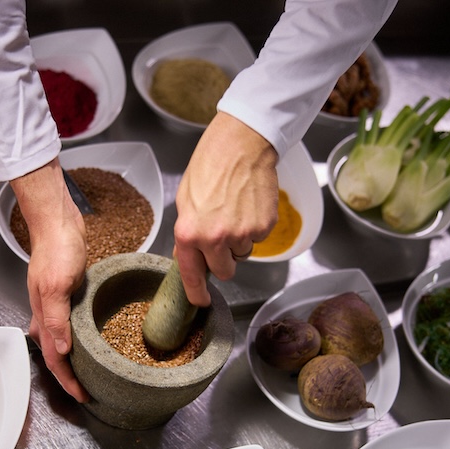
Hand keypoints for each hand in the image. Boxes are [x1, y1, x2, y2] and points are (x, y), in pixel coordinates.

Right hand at [11, 158, 89, 402]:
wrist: (56, 222)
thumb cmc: (56, 249)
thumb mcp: (57, 285)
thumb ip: (57, 319)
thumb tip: (61, 352)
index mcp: (42, 317)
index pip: (54, 361)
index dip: (68, 382)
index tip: (84, 396)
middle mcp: (45, 316)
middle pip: (55, 356)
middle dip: (69, 376)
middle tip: (88, 389)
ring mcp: (54, 305)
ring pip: (60, 342)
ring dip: (73, 359)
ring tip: (90, 371)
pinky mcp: (65, 294)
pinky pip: (70, 324)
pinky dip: (78, 337)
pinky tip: (88, 336)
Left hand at [173, 111, 279, 305]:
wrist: (242, 145)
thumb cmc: (210, 165)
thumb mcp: (186, 200)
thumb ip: (188, 233)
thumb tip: (189, 256)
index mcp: (189, 233)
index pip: (191, 274)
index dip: (197, 293)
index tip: (200, 302)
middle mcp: (215, 239)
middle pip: (225, 271)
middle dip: (224, 260)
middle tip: (223, 237)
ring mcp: (242, 234)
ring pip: (243, 254)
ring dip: (239, 241)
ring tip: (234, 210)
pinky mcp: (264, 226)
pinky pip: (258, 238)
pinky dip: (255, 226)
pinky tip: (248, 205)